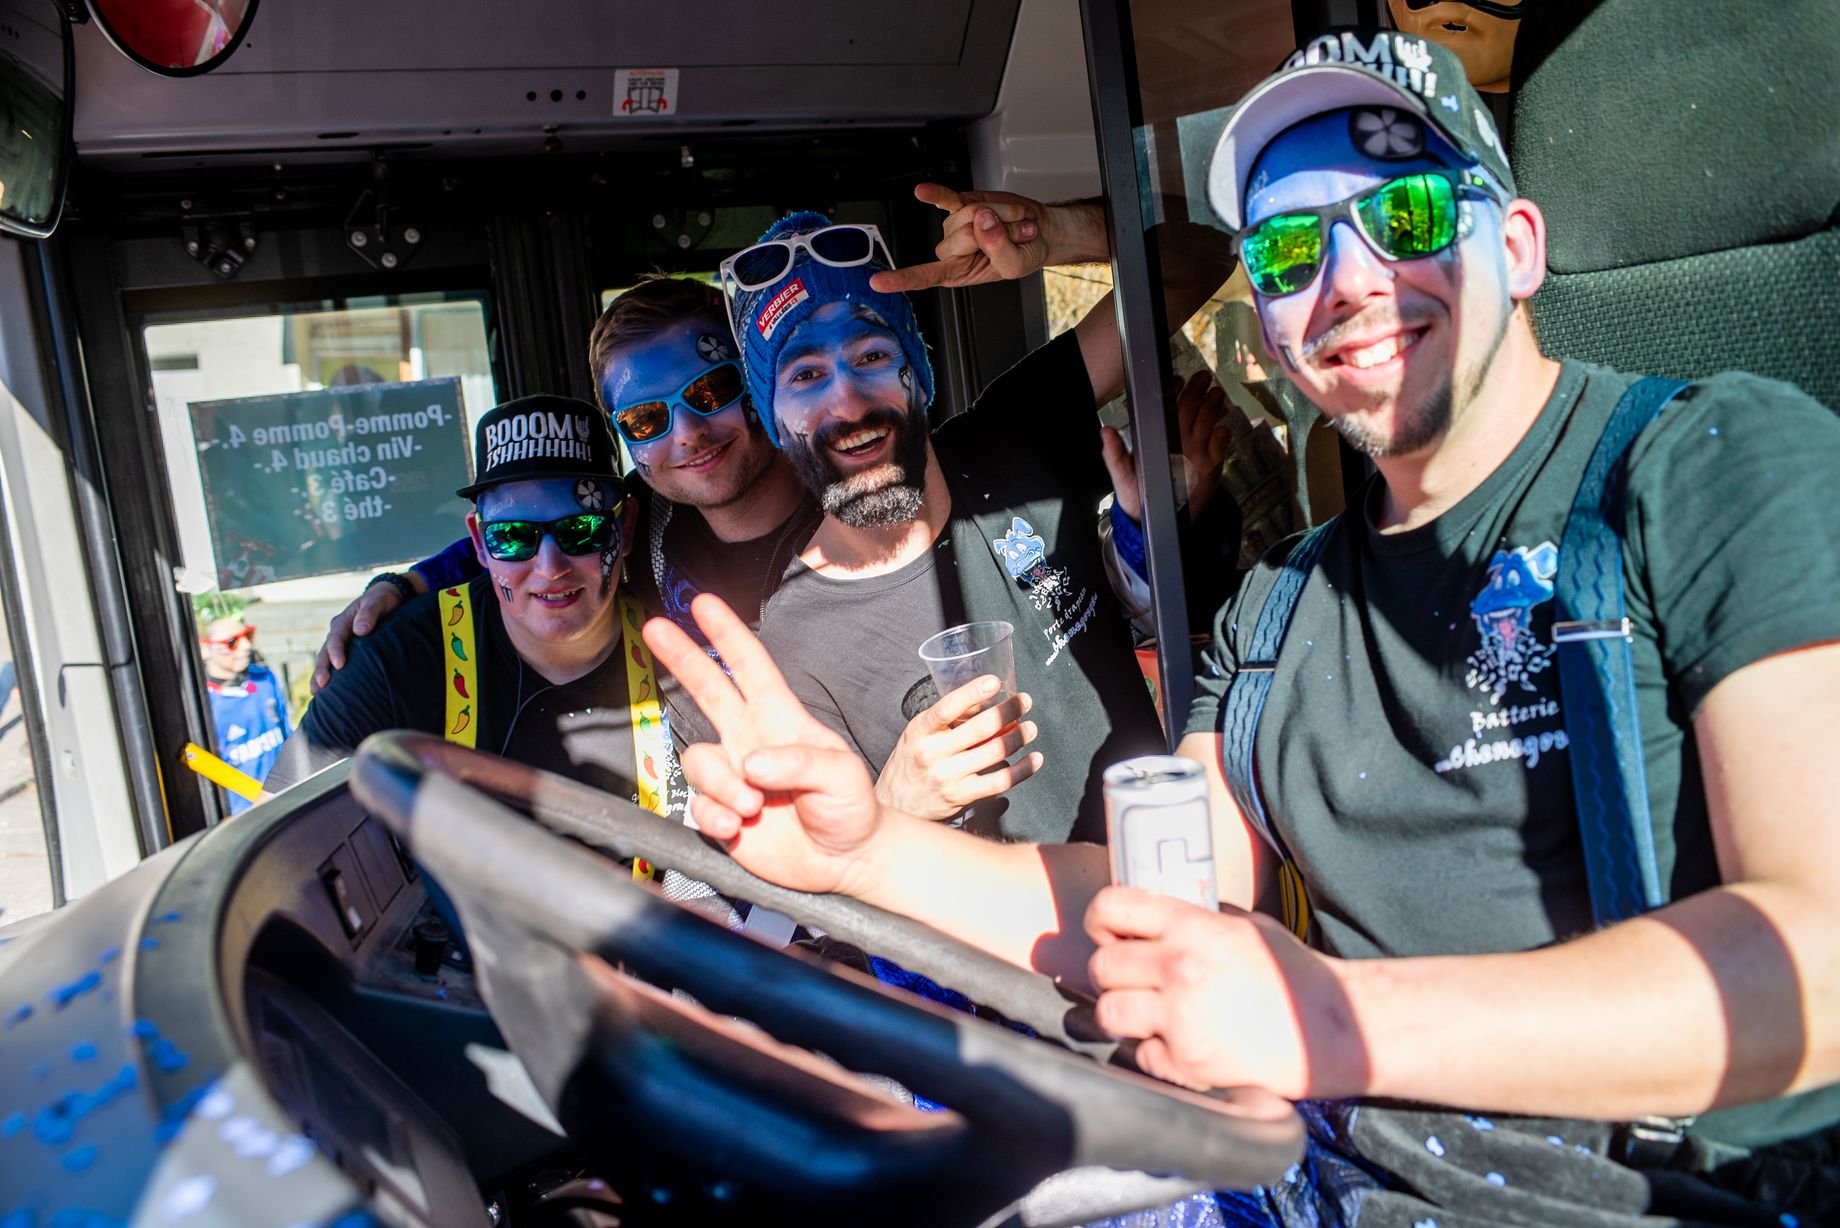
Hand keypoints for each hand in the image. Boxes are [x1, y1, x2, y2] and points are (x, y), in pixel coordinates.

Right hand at [311, 575, 420, 692]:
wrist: (387, 598)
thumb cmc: (383, 600)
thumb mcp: (378, 602)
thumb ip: (369, 614)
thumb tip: (360, 630)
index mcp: (343, 621)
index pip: (336, 638)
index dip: (336, 652)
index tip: (340, 666)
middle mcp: (338, 632)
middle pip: (325, 652)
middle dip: (322, 669)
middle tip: (322, 685)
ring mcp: (340, 642)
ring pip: (325, 659)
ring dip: (320, 675)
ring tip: (315, 692)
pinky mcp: (347, 649)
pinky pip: (334, 663)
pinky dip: (328, 675)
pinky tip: (326, 691)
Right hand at [642, 594, 895, 897]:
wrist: (845, 862)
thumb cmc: (851, 809)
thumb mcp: (842, 775)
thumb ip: (800, 762)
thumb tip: (751, 762)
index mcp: (782, 720)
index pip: (751, 668)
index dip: (727, 635)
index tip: (703, 605)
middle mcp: (751, 741)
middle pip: (708, 691)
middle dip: (682, 657)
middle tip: (656, 629)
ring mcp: (733, 776)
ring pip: (699, 761)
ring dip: (722, 785)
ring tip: (752, 806)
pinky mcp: (721, 812)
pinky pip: (698, 806)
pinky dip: (716, 818)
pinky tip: (738, 827)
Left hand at [869, 183, 1102, 293]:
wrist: (1039, 232)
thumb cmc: (1025, 254)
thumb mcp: (1017, 264)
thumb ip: (998, 248)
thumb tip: (981, 221)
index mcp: (958, 273)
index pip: (925, 276)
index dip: (902, 279)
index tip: (878, 283)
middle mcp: (952, 249)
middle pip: (959, 236)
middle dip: (994, 232)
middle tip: (1015, 235)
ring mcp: (955, 225)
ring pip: (967, 214)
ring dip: (999, 215)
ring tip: (1013, 224)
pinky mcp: (962, 203)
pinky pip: (946, 198)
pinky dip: (935, 193)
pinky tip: (923, 192)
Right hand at [875, 677, 1042, 820]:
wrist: (896, 804)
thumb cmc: (911, 763)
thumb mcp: (918, 735)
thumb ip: (945, 720)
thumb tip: (983, 701)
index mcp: (920, 731)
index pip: (947, 708)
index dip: (972, 693)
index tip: (994, 682)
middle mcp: (933, 753)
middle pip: (979, 729)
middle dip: (1008, 711)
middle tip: (1024, 701)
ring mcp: (948, 776)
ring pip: (993, 752)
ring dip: (1018, 737)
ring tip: (1030, 728)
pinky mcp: (961, 796)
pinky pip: (999, 781)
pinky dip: (1022, 770)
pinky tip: (1033, 760)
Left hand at [1084, 886, 1365, 1099]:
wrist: (1330, 1030)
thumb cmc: (1293, 976)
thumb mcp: (1246, 926)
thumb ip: (1197, 920)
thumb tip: (1156, 920)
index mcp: (1192, 928)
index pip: (1112, 908)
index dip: (1101, 921)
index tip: (1109, 933)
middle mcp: (1180, 968)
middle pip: (1101, 966)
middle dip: (1113, 973)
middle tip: (1134, 981)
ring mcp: (1180, 1019)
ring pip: (1108, 1013)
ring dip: (1124, 1013)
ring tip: (1150, 1014)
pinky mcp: (1186, 1063)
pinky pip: (1140, 1054)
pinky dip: (1154, 1052)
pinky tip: (1181, 1043)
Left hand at [1100, 370, 1233, 523]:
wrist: (1161, 520)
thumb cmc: (1138, 493)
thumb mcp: (1122, 476)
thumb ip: (1115, 455)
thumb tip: (1105, 431)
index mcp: (1157, 434)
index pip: (1165, 406)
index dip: (1171, 391)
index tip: (1175, 381)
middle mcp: (1179, 436)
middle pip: (1190, 407)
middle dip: (1196, 391)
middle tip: (1202, 378)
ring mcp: (1197, 448)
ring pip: (1207, 419)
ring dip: (1212, 406)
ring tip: (1217, 394)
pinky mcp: (1211, 463)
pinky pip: (1220, 444)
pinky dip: (1221, 436)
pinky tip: (1221, 430)